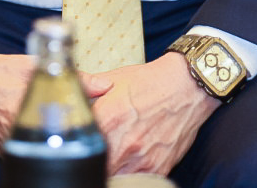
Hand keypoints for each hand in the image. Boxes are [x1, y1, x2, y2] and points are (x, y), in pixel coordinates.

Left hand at [86, 53, 218, 174]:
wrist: (188, 86)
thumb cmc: (151, 81)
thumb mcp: (114, 78)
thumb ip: (86, 85)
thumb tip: (68, 91)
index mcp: (107, 119)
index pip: (79, 143)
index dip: (77, 144)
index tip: (79, 142)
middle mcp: (123, 143)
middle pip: (96, 165)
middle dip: (94, 159)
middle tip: (97, 150)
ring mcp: (141, 159)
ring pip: (114, 176)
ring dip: (110, 168)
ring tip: (112, 157)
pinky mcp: (157, 168)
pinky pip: (136, 180)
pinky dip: (129, 174)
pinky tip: (129, 162)